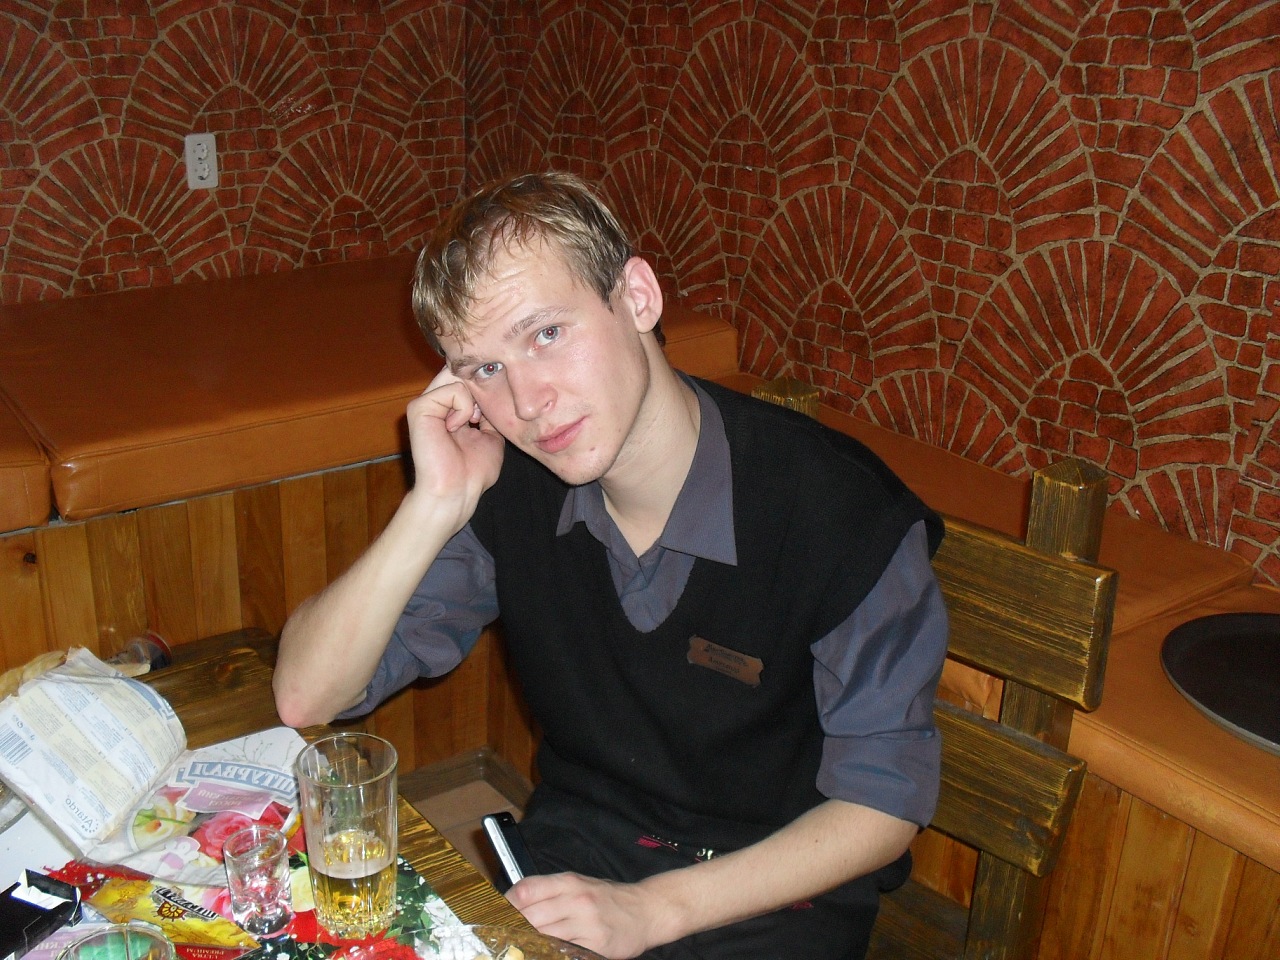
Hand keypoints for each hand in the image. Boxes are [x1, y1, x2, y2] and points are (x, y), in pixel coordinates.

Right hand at [404, 366, 503, 532]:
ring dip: (473, 400)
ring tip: (470, 423)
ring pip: (457, 377)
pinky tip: (457, 427)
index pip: (465, 378)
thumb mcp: (490, 436)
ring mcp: (426, 404)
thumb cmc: (473, 472)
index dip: (484, 381)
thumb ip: (488, 413)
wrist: (457, 492)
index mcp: (449, 410)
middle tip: (482, 414)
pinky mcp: (419, 408)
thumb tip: (493, 391)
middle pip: (460, 372)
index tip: (496, 394)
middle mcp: (436, 403)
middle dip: (480, 387)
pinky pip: (453, 389)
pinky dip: (464, 408)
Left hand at [507, 873, 664, 959]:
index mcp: (569, 882)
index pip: (526, 890)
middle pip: (530, 917)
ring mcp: (587, 924)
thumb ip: (548, 893)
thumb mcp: (578, 885)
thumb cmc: (608, 898)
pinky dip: (551, 955)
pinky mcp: (596, 946)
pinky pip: (564, 954)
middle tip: (504, 938)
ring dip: (529, 945)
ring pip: (544, 937)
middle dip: (513, 930)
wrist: (646, 909)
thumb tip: (513, 905)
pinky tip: (545, 954)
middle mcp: (577, 900)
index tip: (495, 917)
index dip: (505, 905)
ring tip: (520, 948)